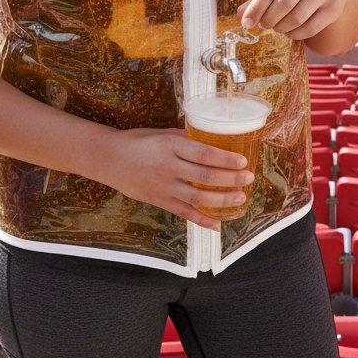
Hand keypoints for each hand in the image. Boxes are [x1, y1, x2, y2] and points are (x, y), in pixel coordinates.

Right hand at [102, 128, 254, 230]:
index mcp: (170, 146)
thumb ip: (186, 138)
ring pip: (198, 198)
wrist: (109, 159)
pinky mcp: (159, 201)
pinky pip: (184, 213)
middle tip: (248, 178)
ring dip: (222, 200)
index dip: (226, 159)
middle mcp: (168, 168)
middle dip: (231, 179)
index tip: (242, 161)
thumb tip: (211, 140)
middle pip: (205, 177)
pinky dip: (202, 220)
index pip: (204, 154)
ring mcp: (163, 187)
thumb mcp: (162, 134)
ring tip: (240, 198)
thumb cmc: (137, 142)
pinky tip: (218, 223)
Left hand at [237, 0, 351, 41]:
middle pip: (284, 2)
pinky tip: (291, 31)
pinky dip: (295, 34)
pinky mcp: (334, 7)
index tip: (246, 23)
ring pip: (297, 17)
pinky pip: (310, 28)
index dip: (256, 8)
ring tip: (277, 27)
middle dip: (269, 19)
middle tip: (264, 25)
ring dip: (281, 28)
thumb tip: (240, 14)